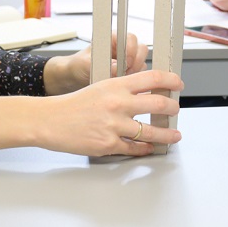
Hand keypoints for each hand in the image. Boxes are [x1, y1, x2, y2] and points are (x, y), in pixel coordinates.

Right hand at [39, 68, 183, 157]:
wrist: (50, 120)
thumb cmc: (72, 105)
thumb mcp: (100, 87)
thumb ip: (123, 90)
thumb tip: (147, 94)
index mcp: (116, 86)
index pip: (152, 78)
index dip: (170, 80)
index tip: (178, 84)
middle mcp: (118, 104)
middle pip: (159, 104)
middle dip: (173, 108)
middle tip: (175, 110)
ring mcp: (114, 125)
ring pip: (151, 132)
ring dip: (167, 135)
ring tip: (174, 135)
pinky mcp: (109, 144)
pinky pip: (134, 148)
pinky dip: (144, 149)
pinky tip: (149, 147)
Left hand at [47, 32, 147, 93]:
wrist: (76, 77)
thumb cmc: (78, 66)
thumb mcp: (84, 64)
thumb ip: (100, 64)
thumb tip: (116, 68)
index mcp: (112, 39)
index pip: (130, 38)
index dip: (130, 49)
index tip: (126, 61)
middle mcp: (121, 47)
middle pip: (141, 49)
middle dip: (136, 62)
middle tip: (125, 72)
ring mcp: (127, 59)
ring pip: (142, 62)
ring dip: (135, 71)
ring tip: (121, 78)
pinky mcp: (129, 71)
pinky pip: (140, 74)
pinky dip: (134, 79)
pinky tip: (123, 82)